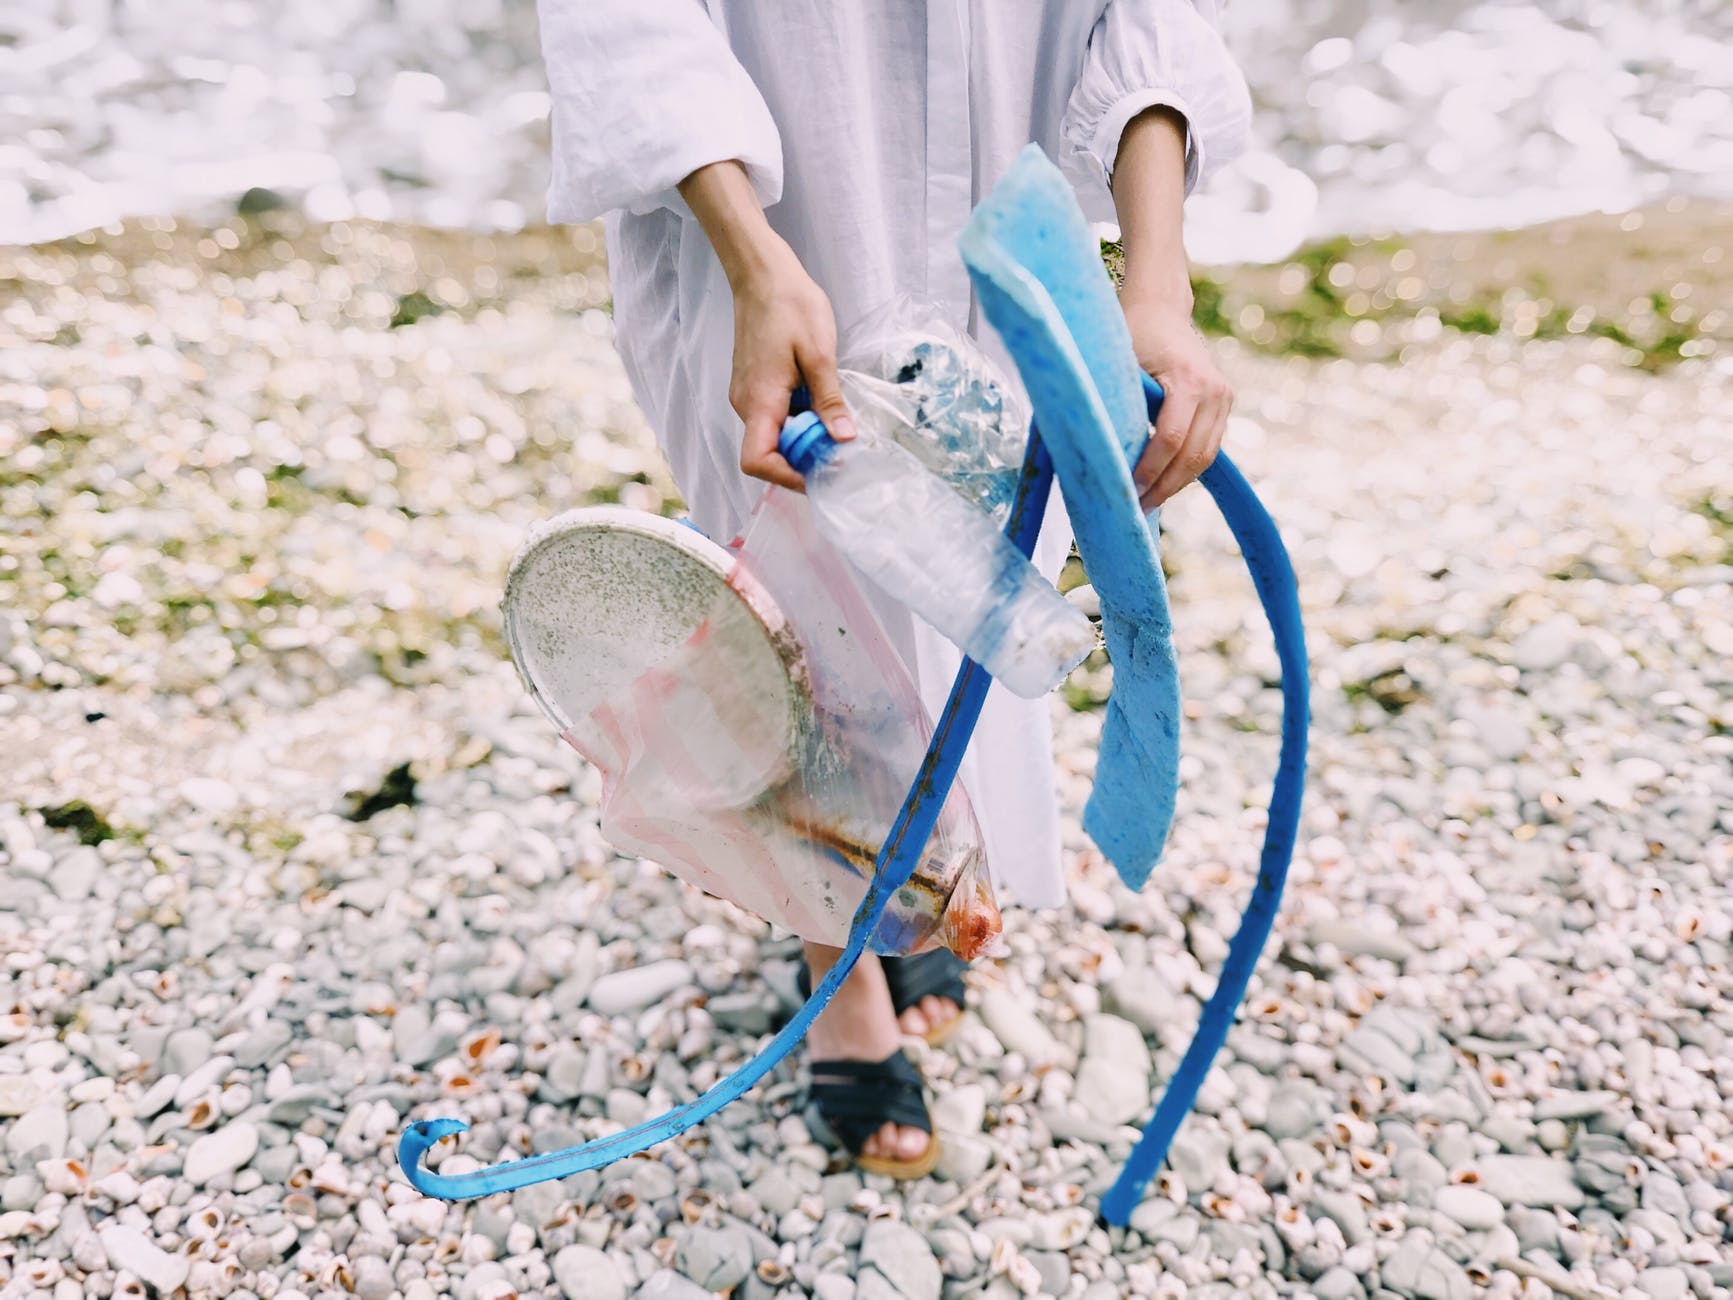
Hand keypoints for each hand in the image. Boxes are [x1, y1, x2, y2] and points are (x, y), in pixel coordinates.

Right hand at [676, 161, 853, 491]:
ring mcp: (747, 395)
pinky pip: (773, 417)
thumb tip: (843, 441)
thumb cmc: (790, 305)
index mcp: (759, 401)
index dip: (788, 476)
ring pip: (773, 436)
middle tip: (841, 449)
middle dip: (804, 459)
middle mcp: (746, 404)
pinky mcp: (754, 386)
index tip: (823, 470)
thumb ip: (829, 402)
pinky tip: (820, 404)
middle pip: (768, 453)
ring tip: (835, 425)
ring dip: (802, 438)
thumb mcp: (820, 354)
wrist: (762, 273)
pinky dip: (796, 421)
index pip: (757, 461)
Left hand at [1122, 293, 1230, 511]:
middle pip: (1193, 456)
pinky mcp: (1224, 404)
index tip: (1127, 492)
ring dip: (1176, 484)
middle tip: (1135, 510)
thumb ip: (1115, 404)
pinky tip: (1161, 483)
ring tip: (1147, 503)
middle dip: (1164, 487)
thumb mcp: (1119, 364)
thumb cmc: (1131, 331)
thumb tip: (1094, 452)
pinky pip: (1208, 447)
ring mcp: (1224, 397)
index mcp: (1189, 379)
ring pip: (1205, 457)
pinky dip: (1186, 469)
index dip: (1149, 471)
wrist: (1161, 306)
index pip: (1170, 439)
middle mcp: (1215, 390)